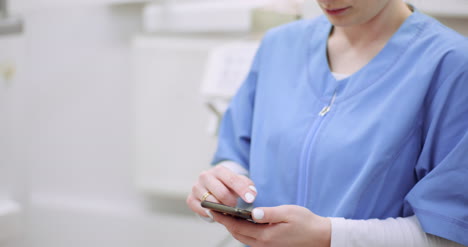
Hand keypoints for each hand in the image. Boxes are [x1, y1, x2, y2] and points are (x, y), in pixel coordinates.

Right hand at [186, 165, 256, 219]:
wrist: (213, 187)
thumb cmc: (229, 186)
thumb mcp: (240, 182)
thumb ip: (248, 186)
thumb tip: (252, 194)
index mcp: (219, 170)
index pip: (232, 180)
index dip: (242, 190)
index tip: (250, 199)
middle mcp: (205, 176)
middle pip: (221, 193)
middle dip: (231, 202)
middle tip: (236, 206)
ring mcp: (196, 187)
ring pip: (210, 202)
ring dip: (221, 209)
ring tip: (227, 211)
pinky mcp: (190, 199)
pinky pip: (201, 209)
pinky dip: (210, 213)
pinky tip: (217, 214)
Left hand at [213, 205, 330, 246]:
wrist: (320, 237)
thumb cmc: (306, 223)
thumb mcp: (288, 213)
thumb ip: (269, 213)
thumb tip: (253, 212)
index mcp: (265, 236)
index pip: (237, 226)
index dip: (223, 218)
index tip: (213, 209)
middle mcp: (263, 244)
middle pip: (236, 234)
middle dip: (225, 222)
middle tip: (214, 210)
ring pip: (242, 237)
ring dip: (232, 227)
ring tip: (224, 214)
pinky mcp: (269, 246)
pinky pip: (250, 239)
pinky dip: (242, 230)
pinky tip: (241, 221)